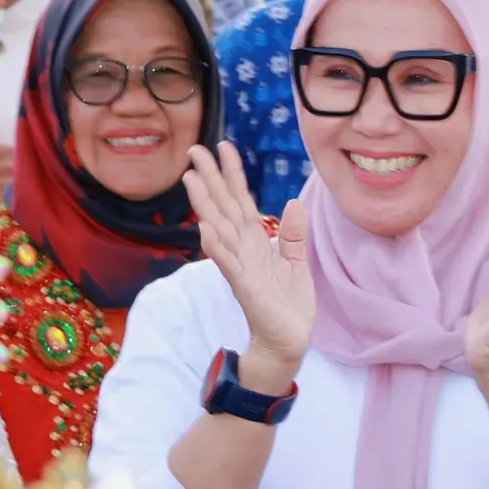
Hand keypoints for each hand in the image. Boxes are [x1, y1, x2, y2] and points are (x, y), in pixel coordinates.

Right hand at [184, 143, 311, 381]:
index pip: (241, 201)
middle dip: (210, 179)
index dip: (233, 174)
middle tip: (194, 150)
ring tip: (192, 180)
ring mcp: (241, 268)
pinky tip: (205, 230)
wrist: (289, 342)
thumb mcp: (296, 263)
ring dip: (205, 206)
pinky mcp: (245, 288)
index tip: (224, 146)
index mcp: (255, 242)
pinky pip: (229, 265)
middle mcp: (243, 250)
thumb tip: (296, 202)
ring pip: (220, 230)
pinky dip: (217, 248)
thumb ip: (293, 234)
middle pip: (224, 208)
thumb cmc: (288, 305)